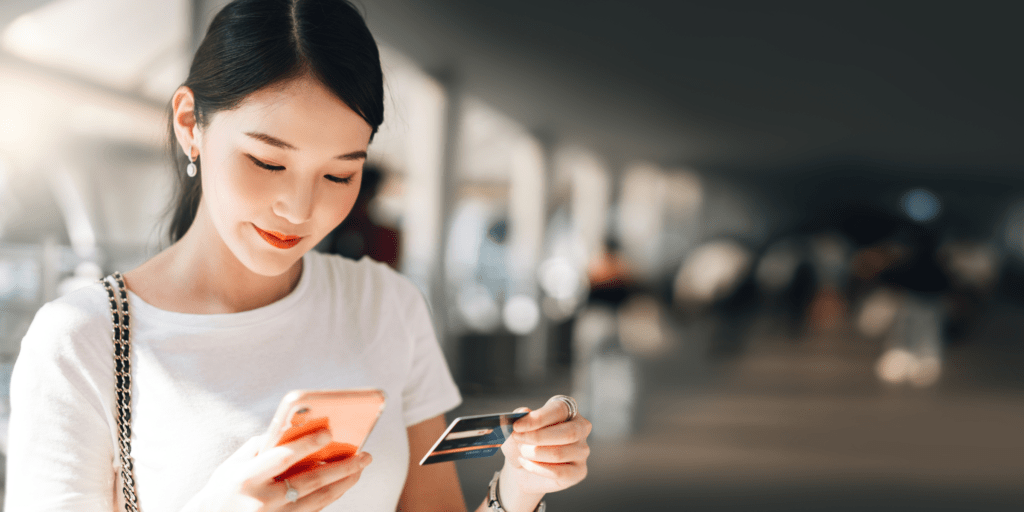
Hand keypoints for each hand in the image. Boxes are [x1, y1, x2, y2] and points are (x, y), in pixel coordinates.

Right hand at [182, 430, 371, 511]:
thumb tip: (292, 429)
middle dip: (342, 467)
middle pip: (311, 482)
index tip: (330, 432)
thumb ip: (259, 447)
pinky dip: (331, 496)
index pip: (282, 458)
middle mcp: (262, 501)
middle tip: (365, 454)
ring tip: (360, 467)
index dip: (307, 444)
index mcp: (246, 478)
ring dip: (344, 483)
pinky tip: (343, 483)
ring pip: (318, 500)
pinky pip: (313, 510)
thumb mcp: (231, 466)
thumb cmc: (221, 490)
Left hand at [499, 396, 591, 502]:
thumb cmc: (522, 443)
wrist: (521, 469)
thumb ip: (519, 416)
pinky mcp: (579, 472)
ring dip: (534, 453)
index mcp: (568, 410)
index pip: (560, 410)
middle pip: (568, 432)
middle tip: (517, 438)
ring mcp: (582, 451)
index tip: (517, 425)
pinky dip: (536, 468)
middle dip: (537, 437)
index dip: (538, 418)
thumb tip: (524, 411)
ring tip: (522, 451)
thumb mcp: (516, 428)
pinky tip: (525, 463)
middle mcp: (580, 428)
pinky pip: (558, 472)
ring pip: (559, 453)